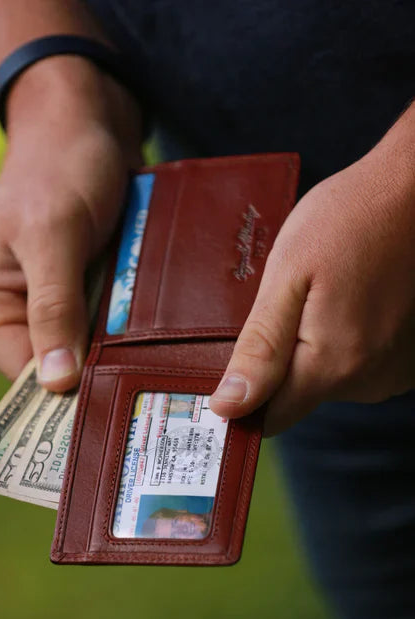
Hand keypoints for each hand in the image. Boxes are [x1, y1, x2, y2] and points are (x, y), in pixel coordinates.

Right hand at [0, 57, 142, 388]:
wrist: (88, 123)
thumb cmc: (58, 167)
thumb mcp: (52, 234)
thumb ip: (53, 305)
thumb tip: (55, 381)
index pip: (22, 372)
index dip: (65, 390)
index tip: (111, 404)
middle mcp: (13, 312)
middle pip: (57, 369)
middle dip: (97, 376)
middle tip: (144, 393)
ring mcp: (52, 306)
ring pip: (88, 353)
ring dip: (119, 356)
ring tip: (159, 370)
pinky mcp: (85, 295)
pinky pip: (108, 329)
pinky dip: (130, 334)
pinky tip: (159, 344)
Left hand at [210, 110, 414, 434]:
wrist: (411, 191)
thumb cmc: (347, 220)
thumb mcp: (287, 277)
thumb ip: (259, 349)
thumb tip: (229, 406)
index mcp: (332, 365)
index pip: (270, 419)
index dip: (245, 400)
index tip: (234, 366)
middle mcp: (369, 380)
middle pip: (299, 399)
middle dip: (281, 363)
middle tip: (288, 306)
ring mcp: (394, 371)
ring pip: (328, 383)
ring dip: (314, 351)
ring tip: (323, 297)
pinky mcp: (407, 359)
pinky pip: (357, 368)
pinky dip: (344, 343)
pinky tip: (348, 303)